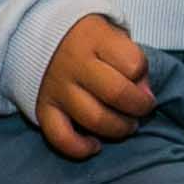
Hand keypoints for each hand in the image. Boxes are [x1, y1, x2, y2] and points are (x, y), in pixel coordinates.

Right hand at [35, 16, 154, 158]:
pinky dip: (80, 148)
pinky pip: (60, 137)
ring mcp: (57, 87)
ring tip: (126, 125)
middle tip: (141, 109)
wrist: (38, 36)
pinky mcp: (43, 108)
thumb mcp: (112, 35)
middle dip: (138, 107)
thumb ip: (132, 60)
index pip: (133, 63)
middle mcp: (74, 63)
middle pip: (116, 93)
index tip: (143, 83)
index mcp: (95, 38)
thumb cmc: (87, 40)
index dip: (144, 78)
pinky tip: (94, 145)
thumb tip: (144, 95)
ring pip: (94, 119)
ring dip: (118, 129)